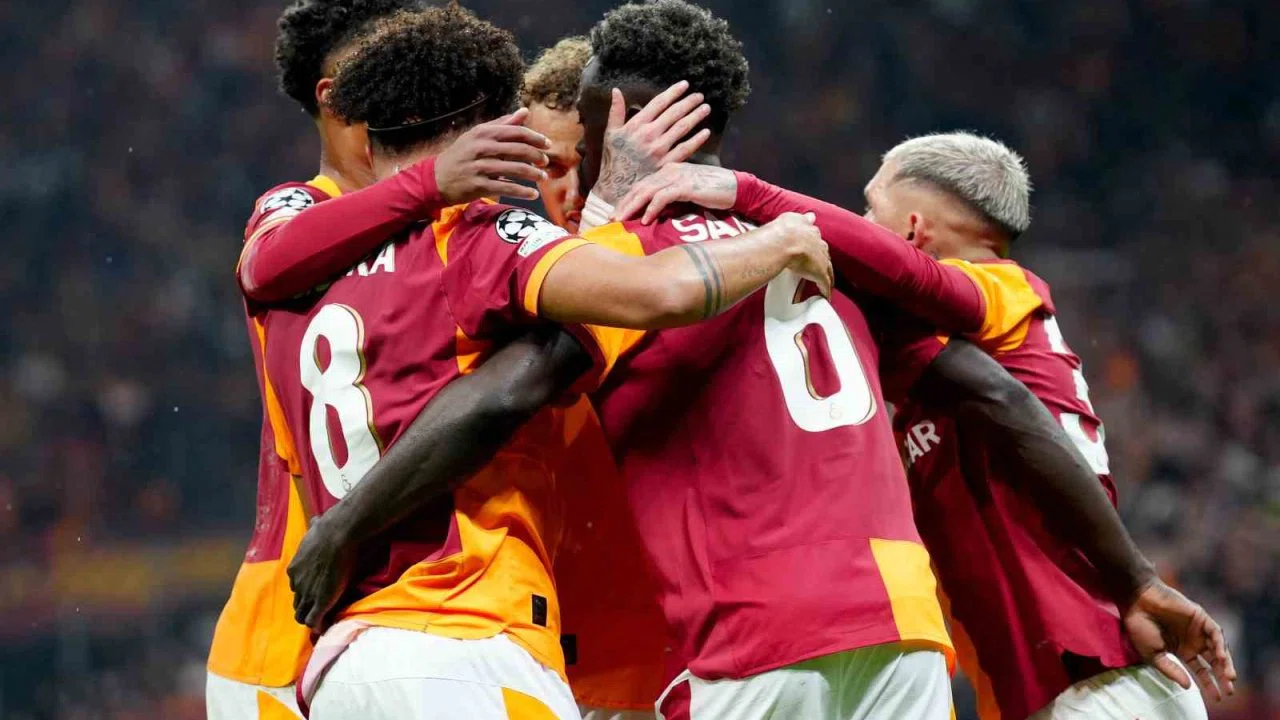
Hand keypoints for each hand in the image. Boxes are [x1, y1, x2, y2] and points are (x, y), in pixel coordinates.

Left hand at [287, 514, 358, 632]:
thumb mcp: (316, 527)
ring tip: (321, 622)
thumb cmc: (329, 528)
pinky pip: (314, 621)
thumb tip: (317, 520)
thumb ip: (315, 527)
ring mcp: (308, 594)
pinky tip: (325, 627)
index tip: (315, 591)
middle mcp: (297, 583)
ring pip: (302, 615)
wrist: (337, 534)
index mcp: (294, 569)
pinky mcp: (320, 601)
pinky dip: (318, 626)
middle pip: (298, 602)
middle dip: (306, 606)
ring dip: (311, 619)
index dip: (306, 590)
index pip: (296, 586)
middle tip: (318, 609)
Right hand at [434, 108, 550, 203]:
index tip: (547, 144)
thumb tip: (525, 111)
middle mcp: (481, 148)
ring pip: (515, 170)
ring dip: (534, 174)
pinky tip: (533, 195)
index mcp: (483, 133)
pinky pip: (506, 188)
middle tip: (546, 162)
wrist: (436, 178)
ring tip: (543, 178)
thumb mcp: (478, 135)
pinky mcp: (479, 186)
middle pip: (518, 150)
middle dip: (537, 156)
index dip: (535, 137)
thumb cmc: (462, 155)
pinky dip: (522, 192)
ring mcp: (479, 167)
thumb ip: (503, 124)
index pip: (516, 131)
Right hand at [593, 80, 712, 202]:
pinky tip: (705, 132)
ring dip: (696, 116)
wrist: (616, 187)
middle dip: (689, 102)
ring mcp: (659, 150)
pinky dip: (697, 140)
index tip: (684, 84)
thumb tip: (616, 91)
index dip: (673, 92)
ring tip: (706, 108)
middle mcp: (649, 135)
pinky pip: (685, 149)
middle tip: (700, 96)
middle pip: (674, 113)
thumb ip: (615, 111)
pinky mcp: (666, 164)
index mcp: (636, 125)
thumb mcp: (610, 133)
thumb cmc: (614, 159)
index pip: (659, 103)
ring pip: (682, 128)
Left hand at [614, 163, 737, 223]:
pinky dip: (652, 209)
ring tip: (621, 220)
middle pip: (639, 187)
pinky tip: (645, 220)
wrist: (736, 187)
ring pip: (646, 191)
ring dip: (632, 206)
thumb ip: (670, 198)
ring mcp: (677, 176)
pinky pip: (663, 197)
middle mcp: (669, 170)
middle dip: (624, 203)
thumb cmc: (712, 192)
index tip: (616, 214)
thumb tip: (655, 213)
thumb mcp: (687, 193)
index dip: (627, 199)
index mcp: (667, 170)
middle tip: (611, 219)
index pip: (641, 184)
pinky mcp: (686, 186)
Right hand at [766, 212, 831, 297]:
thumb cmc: (784, 230)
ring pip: (828, 270)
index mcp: (812, 233)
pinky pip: (825, 284)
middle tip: (820, 269)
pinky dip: (826, 290)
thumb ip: (803, 219)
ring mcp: (821, 260)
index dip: (817, 248)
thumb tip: (811, 216)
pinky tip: (826, 296)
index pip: (817, 242)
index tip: (815, 252)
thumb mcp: (793, 218)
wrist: (785, 241)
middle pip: (825, 256)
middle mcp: (819, 246)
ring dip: (827, 277)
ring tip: (826, 285)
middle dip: (824, 262)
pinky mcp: (820, 273)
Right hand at [1122, 579, 1236, 699]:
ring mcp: (1198, 629)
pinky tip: (1220, 657)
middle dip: (1222, 676)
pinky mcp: (1200, 617)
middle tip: (1229, 691)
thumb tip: (1188, 687)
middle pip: (1213, 662)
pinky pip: (1215, 632)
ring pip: (1218, 648)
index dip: (1209, 684)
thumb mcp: (1153, 655)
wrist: (1137, 601)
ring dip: (1225, 663)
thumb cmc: (1140, 627)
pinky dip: (1220, 644)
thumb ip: (1171, 670)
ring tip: (1229, 677)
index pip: (1200, 670)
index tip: (1217, 698)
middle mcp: (1193, 641)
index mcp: (1181, 651)